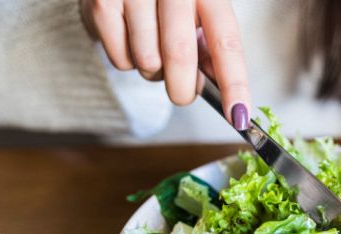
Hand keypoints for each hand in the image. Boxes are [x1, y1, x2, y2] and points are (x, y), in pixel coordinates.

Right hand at [82, 0, 251, 128]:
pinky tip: (129, 40)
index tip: (238, 116)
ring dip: (153, 72)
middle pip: (180, 55)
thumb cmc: (164, 1)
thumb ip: (209, 48)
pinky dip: (128, 63)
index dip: (234, 82)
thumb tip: (221, 91)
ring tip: (151, 51)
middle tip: (182, 94)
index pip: (225, 41)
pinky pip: (120, 60)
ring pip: (147, 61)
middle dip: (182, 89)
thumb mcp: (195, 14)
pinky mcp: (102, 3)